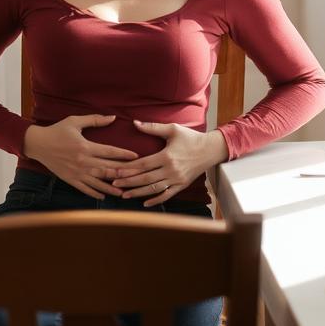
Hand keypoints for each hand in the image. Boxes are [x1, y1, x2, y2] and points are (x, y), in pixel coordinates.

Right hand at [23, 115, 138, 198]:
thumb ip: (95, 120)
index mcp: (85, 146)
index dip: (124, 154)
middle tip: (137, 176)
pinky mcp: (70, 179)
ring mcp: (76, 172)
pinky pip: (85, 188)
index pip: (110, 152)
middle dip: (123, 173)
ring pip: (98, 182)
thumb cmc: (57, 131)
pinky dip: (95, 193)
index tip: (136, 157)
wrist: (38, 144)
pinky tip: (104, 196)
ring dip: (112, 187)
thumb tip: (112, 117)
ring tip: (124, 191)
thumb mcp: (75, 121)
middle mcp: (83, 161)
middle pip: (108, 168)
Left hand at [114, 121, 228, 205]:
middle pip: (145, 178)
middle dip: (128, 182)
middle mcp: (171, 169)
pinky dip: (156, 200)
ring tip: (124, 195)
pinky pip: (167, 194)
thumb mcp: (172, 129)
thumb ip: (153, 127)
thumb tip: (135, 123)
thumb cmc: (191, 137)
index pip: (143, 164)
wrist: (210, 150)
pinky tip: (145, 203)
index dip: (128, 169)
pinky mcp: (182, 185)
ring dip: (138, 192)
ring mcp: (177, 179)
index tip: (115, 172)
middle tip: (114, 184)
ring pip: (154, 188)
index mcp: (167, 156)